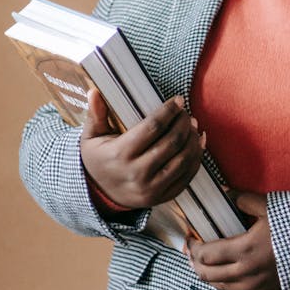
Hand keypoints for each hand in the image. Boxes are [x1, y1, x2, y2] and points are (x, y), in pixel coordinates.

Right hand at [80, 89, 202, 208]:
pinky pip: (187, 176)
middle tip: (186, 113)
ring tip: (193, 125)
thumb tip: (94, 92)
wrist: (99, 194)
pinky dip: (196, 157)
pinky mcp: (162, 197)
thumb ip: (96, 115)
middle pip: (172, 142)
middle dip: (183, 123)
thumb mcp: (91, 137)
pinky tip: (198, 142)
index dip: (169, 112)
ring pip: (183, 160)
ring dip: (193, 139)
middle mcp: (137, 173)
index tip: (178, 100)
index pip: (152, 128)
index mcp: (120, 155)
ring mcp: (151, 188)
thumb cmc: (98, 159)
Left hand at [188, 192, 280, 289]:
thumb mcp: (270, 207)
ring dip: (207, 275)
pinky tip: (224, 271)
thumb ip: (243, 199)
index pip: (207, 255)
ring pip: (221, 286)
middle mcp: (247, 272)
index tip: (190, 238)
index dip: (193, 248)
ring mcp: (257, 284)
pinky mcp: (266, 289)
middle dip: (195, 264)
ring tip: (202, 263)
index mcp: (245, 250)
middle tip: (191, 251)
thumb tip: (225, 192)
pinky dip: (224, 281)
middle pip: (208, 275)